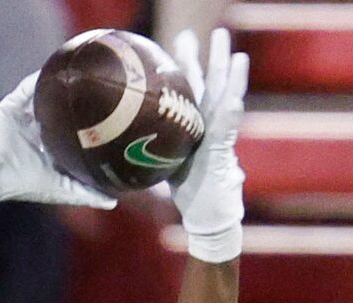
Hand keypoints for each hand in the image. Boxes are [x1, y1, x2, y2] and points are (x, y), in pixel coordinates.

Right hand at [0, 65, 119, 214]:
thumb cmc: (24, 183)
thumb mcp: (61, 190)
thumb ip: (86, 194)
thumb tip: (114, 203)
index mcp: (50, 147)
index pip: (74, 131)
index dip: (91, 124)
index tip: (114, 116)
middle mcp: (39, 130)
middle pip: (62, 110)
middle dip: (78, 100)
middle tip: (103, 86)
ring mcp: (25, 116)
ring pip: (47, 95)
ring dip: (60, 85)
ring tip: (81, 70)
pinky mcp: (12, 105)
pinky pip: (28, 86)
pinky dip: (40, 77)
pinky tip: (57, 66)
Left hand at [167, 28, 248, 262]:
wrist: (209, 219)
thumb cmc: (190, 195)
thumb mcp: (163, 166)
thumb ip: (152, 149)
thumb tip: (116, 144)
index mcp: (196, 127)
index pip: (189, 90)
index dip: (183, 67)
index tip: (175, 42)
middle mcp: (209, 128)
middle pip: (209, 86)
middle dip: (207, 59)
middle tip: (204, 33)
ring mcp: (219, 140)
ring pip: (226, 102)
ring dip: (231, 78)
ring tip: (236, 54)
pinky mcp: (223, 156)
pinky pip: (226, 131)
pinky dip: (230, 114)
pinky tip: (235, 97)